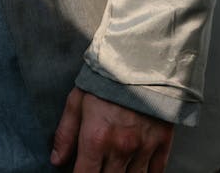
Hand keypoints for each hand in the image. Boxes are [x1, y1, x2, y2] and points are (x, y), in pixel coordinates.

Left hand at [50, 87, 173, 172]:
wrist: (142, 59)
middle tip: (97, 168)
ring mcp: (143, 148)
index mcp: (96, 138)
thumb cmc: (106, 78)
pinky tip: (136, 171)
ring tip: (115, 168)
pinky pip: (156, 172)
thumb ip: (65, 133)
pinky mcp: (162, 142)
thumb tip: (56, 160)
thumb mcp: (77, 100)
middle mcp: (120, 148)